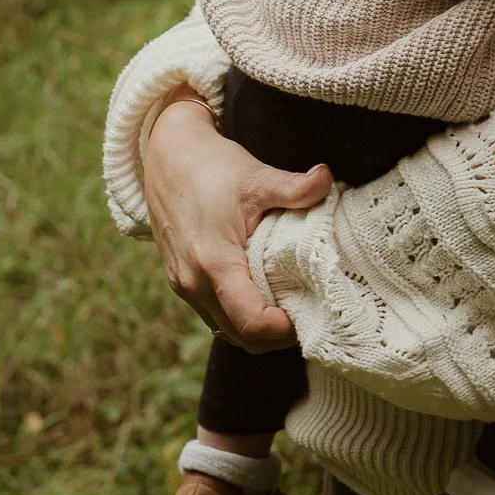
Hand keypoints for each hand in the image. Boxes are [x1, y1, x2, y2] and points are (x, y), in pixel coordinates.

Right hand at [143, 94, 332, 351]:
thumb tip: (328, 179)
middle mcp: (194, 283)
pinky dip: (241, 316)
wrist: (166, 158)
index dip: (285, 329)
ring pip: (226, 330)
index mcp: (213, 262)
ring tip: (291, 305)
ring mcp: (184, 286)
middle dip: (277, 336)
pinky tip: (264, 294)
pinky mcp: (182, 282)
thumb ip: (294, 187)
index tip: (312, 312)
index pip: (251, 321)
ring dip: (259, 329)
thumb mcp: (256, 176)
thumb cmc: (210, 166)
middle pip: (242, 337)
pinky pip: (215, 315)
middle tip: (310, 313)